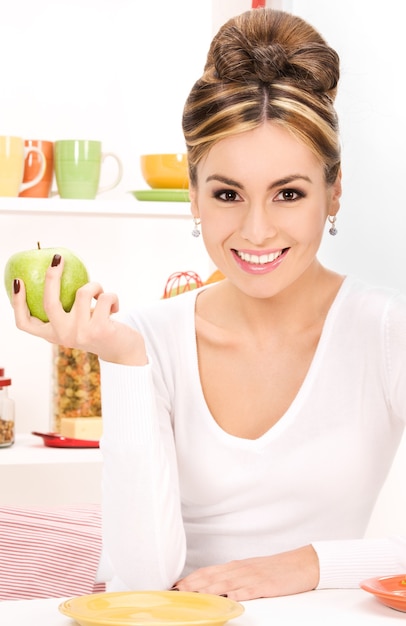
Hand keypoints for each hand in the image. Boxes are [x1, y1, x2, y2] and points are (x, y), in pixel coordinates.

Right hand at [12, 254, 147, 365]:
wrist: (125, 353)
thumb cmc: (99, 330)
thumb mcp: (79, 323)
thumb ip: (68, 310)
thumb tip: (56, 273)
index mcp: (54, 335)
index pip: (25, 323)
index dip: (17, 302)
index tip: (18, 281)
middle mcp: (64, 336)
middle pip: (48, 302)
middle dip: (51, 276)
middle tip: (57, 259)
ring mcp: (81, 333)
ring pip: (83, 292)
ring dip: (96, 286)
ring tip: (101, 295)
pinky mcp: (100, 329)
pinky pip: (105, 297)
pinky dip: (112, 296)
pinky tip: (115, 307)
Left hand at [172, 545, 319, 600]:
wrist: (301, 564)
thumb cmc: (275, 569)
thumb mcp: (250, 570)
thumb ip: (232, 577)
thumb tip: (212, 585)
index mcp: (236, 566)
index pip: (208, 571)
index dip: (190, 579)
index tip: (175, 586)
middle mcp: (240, 570)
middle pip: (211, 577)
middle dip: (192, 585)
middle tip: (175, 592)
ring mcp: (252, 577)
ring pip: (225, 584)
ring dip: (207, 590)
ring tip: (192, 596)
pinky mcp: (265, 586)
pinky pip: (247, 591)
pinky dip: (235, 596)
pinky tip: (225, 600)